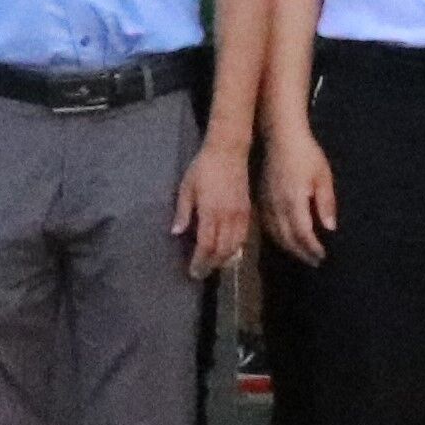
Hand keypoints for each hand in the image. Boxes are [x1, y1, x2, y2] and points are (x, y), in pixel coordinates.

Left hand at [174, 137, 252, 277]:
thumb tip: (176, 233)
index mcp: (211, 212)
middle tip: (201, 273)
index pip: (207, 245)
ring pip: (235, 246)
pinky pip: (243, 237)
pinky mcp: (247, 211)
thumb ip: (183, 212)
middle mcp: (228, 217)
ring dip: (224, 259)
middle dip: (211, 265)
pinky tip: (228, 251)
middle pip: (222, 250)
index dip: (200, 261)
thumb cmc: (203, 167)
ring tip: (213, 265)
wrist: (229, 151)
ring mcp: (240, 215)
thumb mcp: (186, 187)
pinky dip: (235, 248)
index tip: (192, 271)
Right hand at [261, 120, 336, 263]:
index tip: (322, 256)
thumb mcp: (323, 176)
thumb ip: (326, 203)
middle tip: (314, 262)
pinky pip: (266, 226)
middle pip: (288, 238)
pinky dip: (276, 238)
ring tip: (302, 255)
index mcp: (294, 201)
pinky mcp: (261, 199)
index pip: (303, 233)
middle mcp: (277, 206)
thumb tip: (329, 228)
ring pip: (275, 234)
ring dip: (289, 248)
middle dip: (302, 252)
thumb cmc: (307, 155)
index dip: (312, 248)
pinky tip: (284, 240)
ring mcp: (266, 203)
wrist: (282, 137)